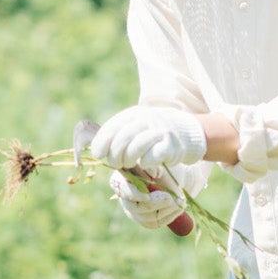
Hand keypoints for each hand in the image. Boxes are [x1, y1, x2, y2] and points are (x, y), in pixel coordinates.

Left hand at [88, 106, 207, 172]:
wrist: (183, 133)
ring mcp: (159, 130)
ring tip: (128, 164)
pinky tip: (145, 163)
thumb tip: (94, 151)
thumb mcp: (134, 128)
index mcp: (133, 114)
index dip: (102, 143)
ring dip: (128, 159)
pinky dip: (145, 163)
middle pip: (122, 139)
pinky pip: (151, 157)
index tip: (99, 154)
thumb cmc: (151, 135)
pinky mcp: (170, 145)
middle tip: (116, 164)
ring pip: (136, 147)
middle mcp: (146, 119)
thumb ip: (116, 136)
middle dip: (115, 155)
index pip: (112, 128)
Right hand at [109, 169, 183, 229]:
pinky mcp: (145, 219)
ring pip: (145, 217)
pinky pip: (153, 223)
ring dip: (165, 210)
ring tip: (180, 201)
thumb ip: (154, 166)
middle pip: (132, 207)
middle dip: (154, 204)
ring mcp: (134, 209)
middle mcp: (125, 195)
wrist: (178, 181)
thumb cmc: (167, 169)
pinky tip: (178, 208)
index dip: (132, 194)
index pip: (120, 188)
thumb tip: (151, 172)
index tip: (147, 196)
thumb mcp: (162, 165)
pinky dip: (168, 217)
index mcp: (124, 177)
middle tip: (170, 198)